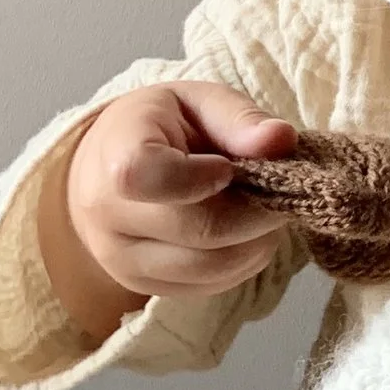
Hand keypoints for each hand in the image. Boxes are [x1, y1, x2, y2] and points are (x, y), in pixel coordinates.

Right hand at [41, 81, 297, 336]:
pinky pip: (212, 285)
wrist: (110, 168)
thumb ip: (239, 118)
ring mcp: (123, 259)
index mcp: (115, 153)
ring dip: (257, 241)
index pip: (145, 176)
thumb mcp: (198, 101)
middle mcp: (108, 214)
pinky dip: (244, 261)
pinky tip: (244, 233)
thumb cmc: (161, 127)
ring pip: (212, 267)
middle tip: (279, 190)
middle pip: (200, 230)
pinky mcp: (145, 287)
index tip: (230, 167)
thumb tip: (281, 140)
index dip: (200, 177)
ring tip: (262, 209)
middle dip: (256, 212)